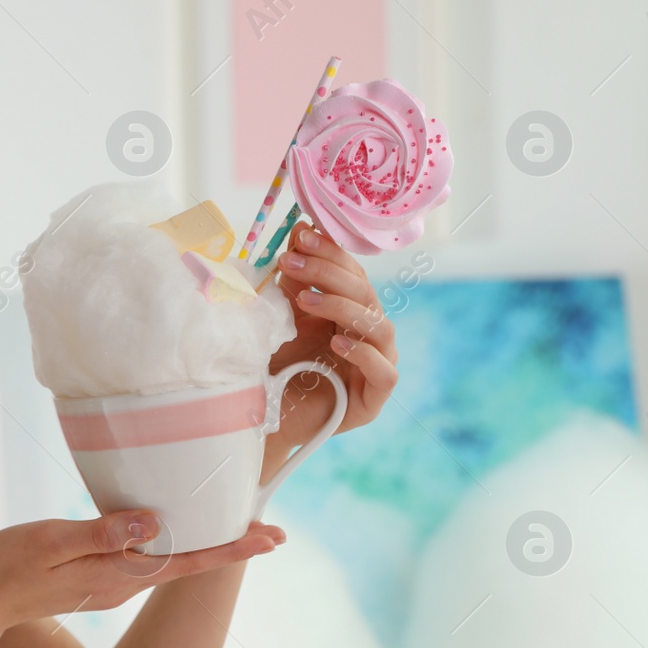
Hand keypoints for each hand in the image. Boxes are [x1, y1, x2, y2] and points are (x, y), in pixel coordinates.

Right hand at [0, 510, 284, 632]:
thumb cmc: (9, 565)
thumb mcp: (53, 540)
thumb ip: (102, 533)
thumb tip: (153, 523)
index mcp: (119, 575)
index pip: (189, 562)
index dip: (233, 549)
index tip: (272, 539)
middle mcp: (124, 584)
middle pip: (188, 562)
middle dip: (229, 545)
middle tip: (272, 529)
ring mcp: (113, 584)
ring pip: (169, 561)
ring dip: (202, 543)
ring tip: (234, 522)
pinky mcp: (99, 578)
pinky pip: (146, 558)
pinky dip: (171, 542)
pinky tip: (174, 527)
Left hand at [265, 220, 399, 451]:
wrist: (263, 418)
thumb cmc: (275, 364)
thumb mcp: (282, 315)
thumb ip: (294, 277)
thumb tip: (300, 229)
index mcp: (350, 309)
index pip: (351, 272)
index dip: (329, 252)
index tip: (300, 235)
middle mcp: (368, 333)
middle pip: (364, 293)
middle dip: (328, 273)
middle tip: (292, 263)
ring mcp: (377, 364)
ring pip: (378, 327)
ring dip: (342, 308)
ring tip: (306, 301)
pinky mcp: (375, 398)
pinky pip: (384, 371)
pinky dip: (363, 354)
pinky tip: (337, 343)